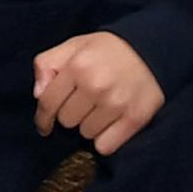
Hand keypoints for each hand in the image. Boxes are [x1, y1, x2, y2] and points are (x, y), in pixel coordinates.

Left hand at [33, 31, 164, 155]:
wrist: (154, 48)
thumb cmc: (108, 49)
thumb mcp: (74, 45)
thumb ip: (47, 64)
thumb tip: (38, 95)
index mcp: (77, 66)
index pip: (48, 103)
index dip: (42, 118)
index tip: (45, 125)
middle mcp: (96, 86)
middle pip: (67, 121)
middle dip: (72, 114)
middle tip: (86, 102)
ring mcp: (117, 103)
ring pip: (86, 134)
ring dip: (90, 125)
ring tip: (102, 108)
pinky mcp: (135, 118)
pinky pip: (106, 146)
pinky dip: (106, 139)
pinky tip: (112, 123)